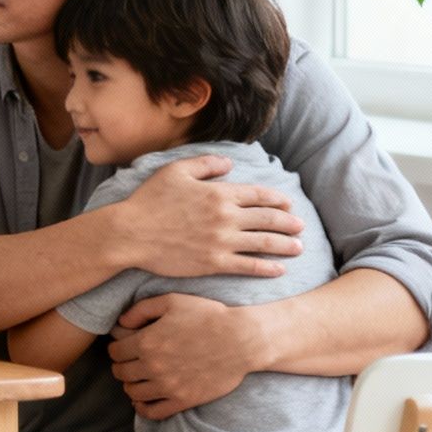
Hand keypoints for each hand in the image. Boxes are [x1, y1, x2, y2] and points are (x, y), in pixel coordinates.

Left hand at [107, 293, 267, 419]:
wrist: (241, 339)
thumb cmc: (208, 316)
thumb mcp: (172, 301)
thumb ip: (141, 309)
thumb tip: (120, 322)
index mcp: (147, 341)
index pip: (114, 352)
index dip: (116, 347)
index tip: (123, 346)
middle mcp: (153, 366)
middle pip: (120, 372)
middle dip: (122, 365)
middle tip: (130, 361)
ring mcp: (168, 386)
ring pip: (132, 392)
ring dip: (131, 384)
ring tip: (138, 377)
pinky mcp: (183, 400)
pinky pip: (153, 412)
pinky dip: (142, 408)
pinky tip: (143, 400)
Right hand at [115, 156, 303, 277]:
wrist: (131, 233)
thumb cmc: (149, 200)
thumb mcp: (175, 171)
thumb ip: (205, 164)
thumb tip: (229, 163)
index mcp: (219, 193)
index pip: (259, 195)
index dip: (277, 199)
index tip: (288, 203)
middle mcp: (226, 217)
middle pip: (268, 219)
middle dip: (288, 222)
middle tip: (300, 226)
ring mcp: (222, 242)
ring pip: (264, 243)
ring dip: (285, 245)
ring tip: (299, 248)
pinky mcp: (214, 263)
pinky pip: (248, 266)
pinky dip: (267, 268)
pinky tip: (280, 269)